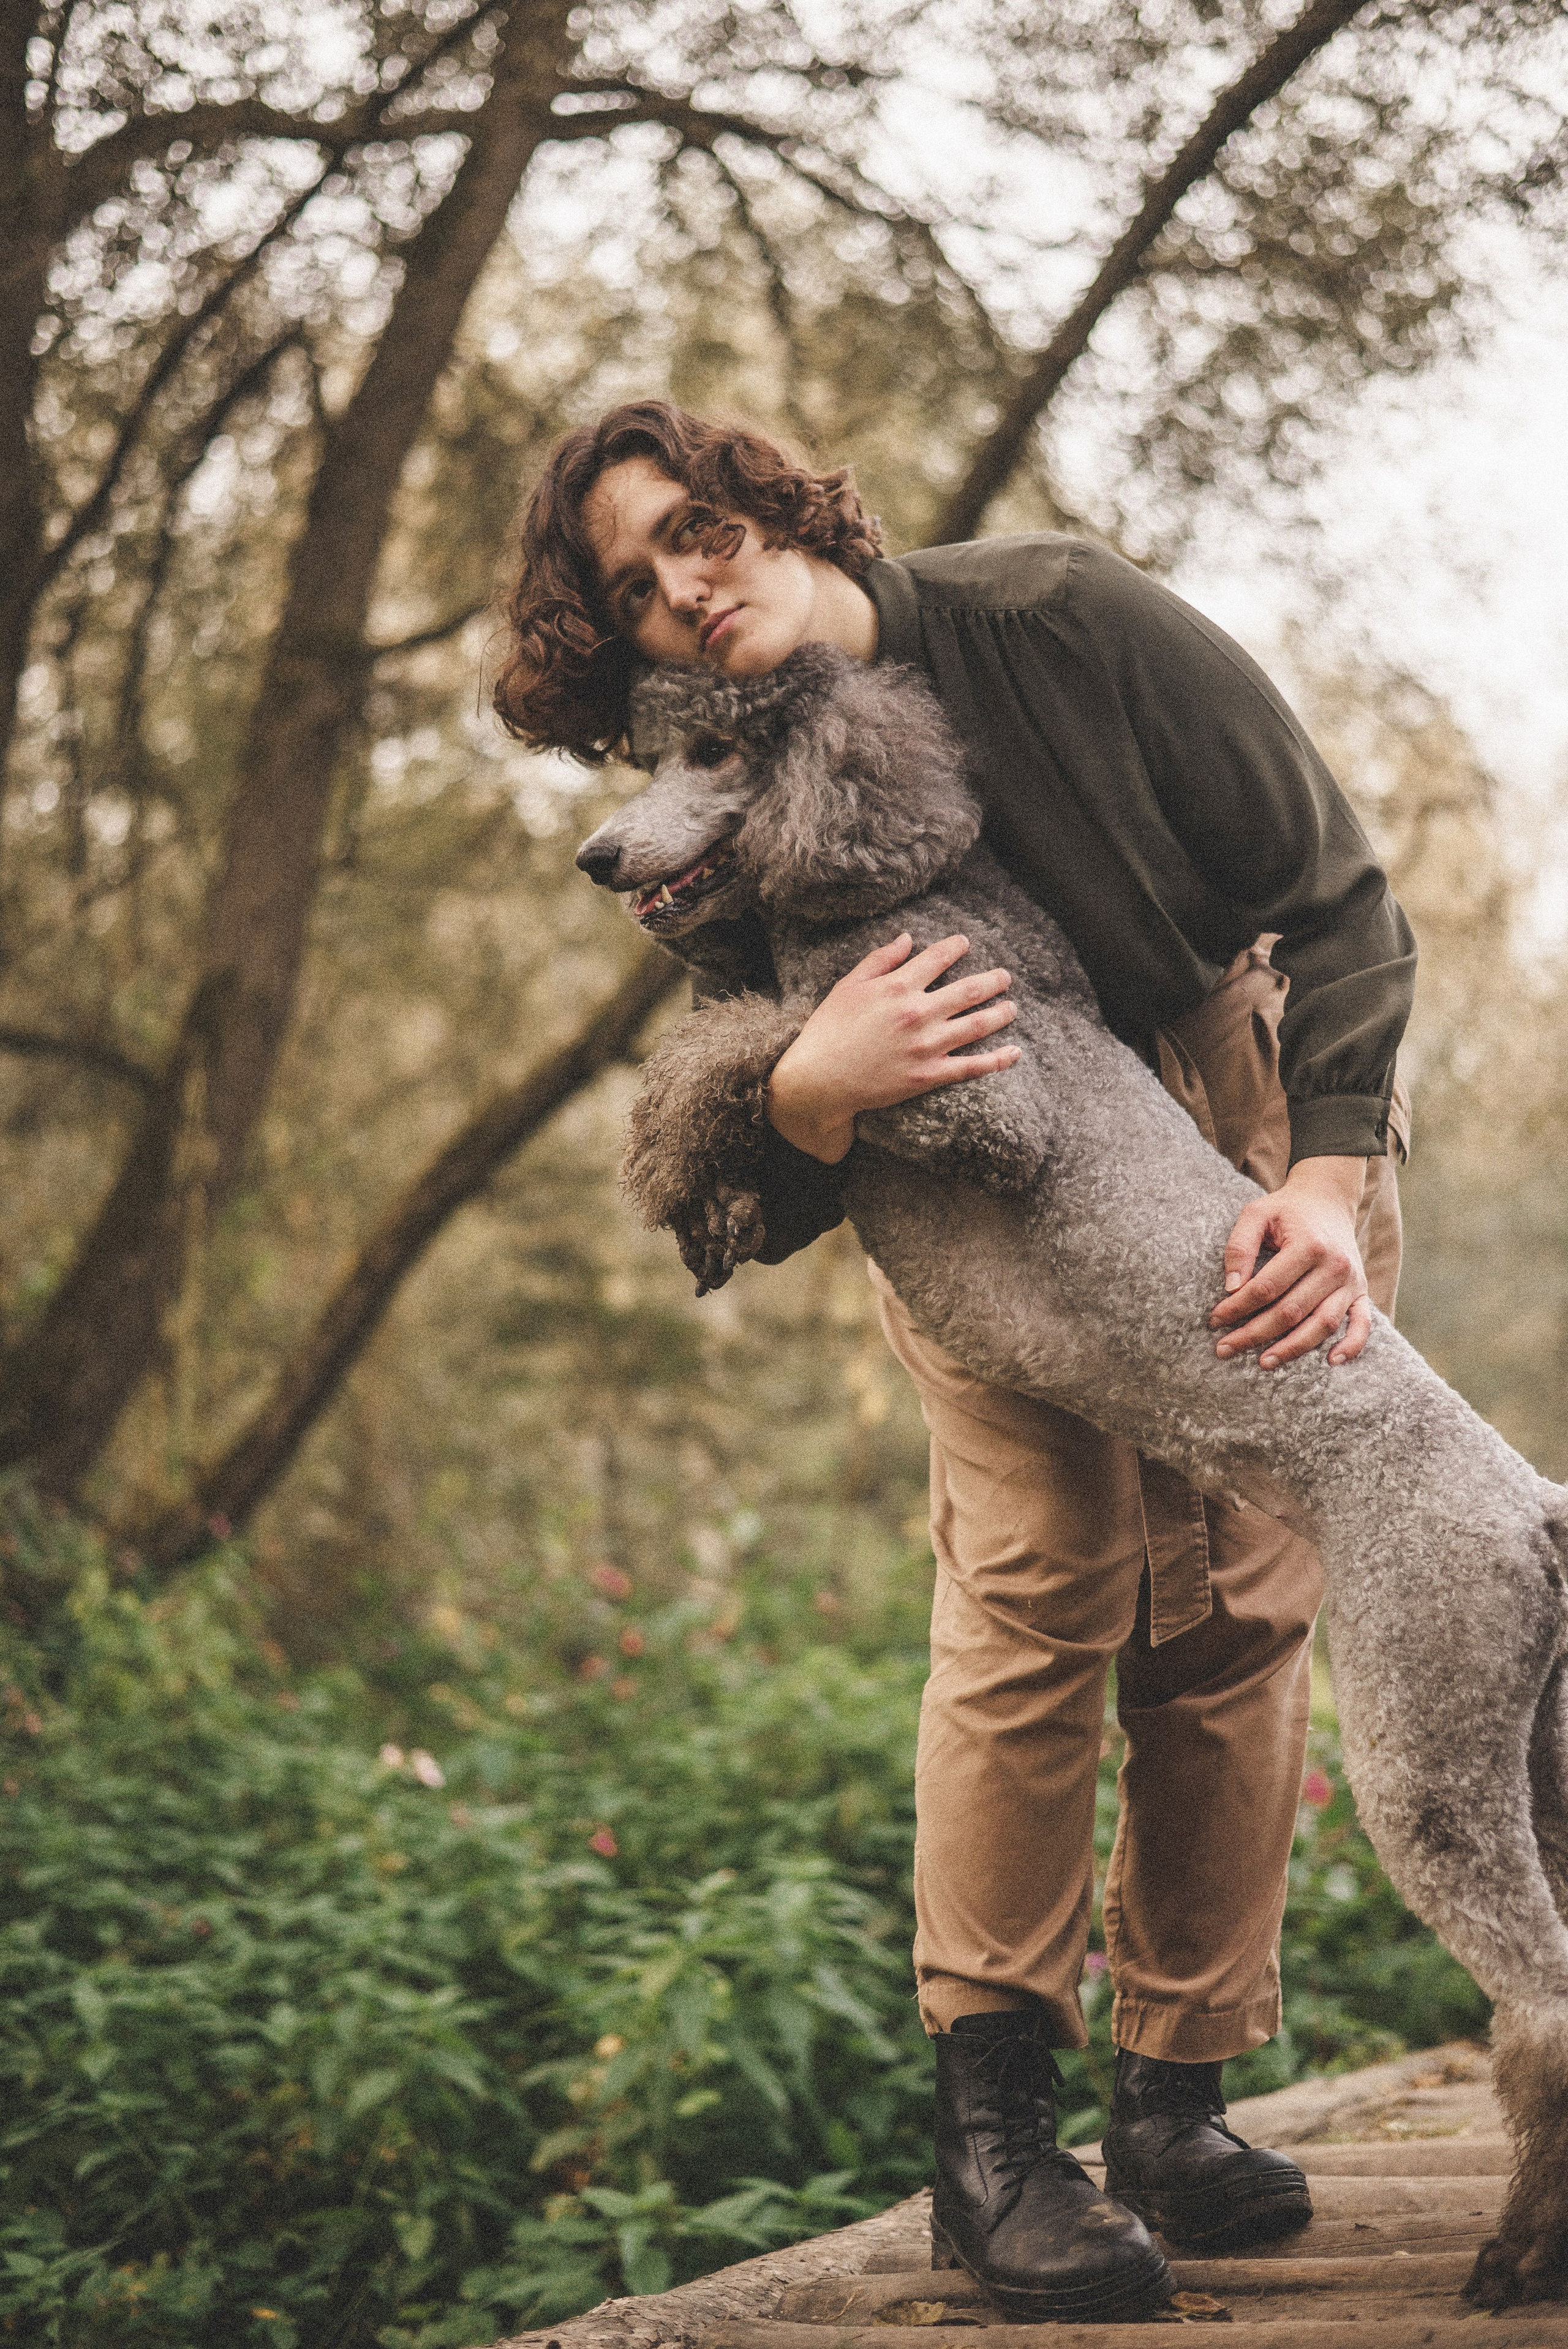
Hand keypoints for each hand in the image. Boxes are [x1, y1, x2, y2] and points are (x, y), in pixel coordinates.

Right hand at [767, 932, 1018, 1163]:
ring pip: (978, 1025)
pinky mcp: (930, 1075)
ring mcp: (927, 1046)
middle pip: (969, 990)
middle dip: (993, 980)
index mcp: (898, 986)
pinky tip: (1015, 1052)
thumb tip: (908, 938)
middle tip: (1005, 977)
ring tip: (1012, 1007)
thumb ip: (880, 960)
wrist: (820, 1080)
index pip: (939, 958)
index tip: (966, 943)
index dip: (956, 947)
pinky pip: (973, 1066)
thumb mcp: (848, 986)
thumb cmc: (828, 1030)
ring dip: (1001, 1013)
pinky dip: (998, 1060)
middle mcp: (919, 1013)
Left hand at [1210, 1157, 1370, 1368]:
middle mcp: (1335, 1266)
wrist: (1327, 1200)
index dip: (1238, 1307)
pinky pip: (1362, 1324)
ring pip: (1323, 1325)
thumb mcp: (1256, 1214)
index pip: (1268, 1287)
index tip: (1214, 1319)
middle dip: (1254, 1334)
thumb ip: (1239, 1247)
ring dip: (1293, 1348)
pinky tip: (1330, 1362)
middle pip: (1292, 1311)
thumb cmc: (1285, 1210)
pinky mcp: (1361, 1291)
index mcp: (1308, 1245)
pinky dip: (1351, 1346)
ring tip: (1264, 1362)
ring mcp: (1351, 1281)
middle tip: (1225, 1348)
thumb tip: (1231, 1288)